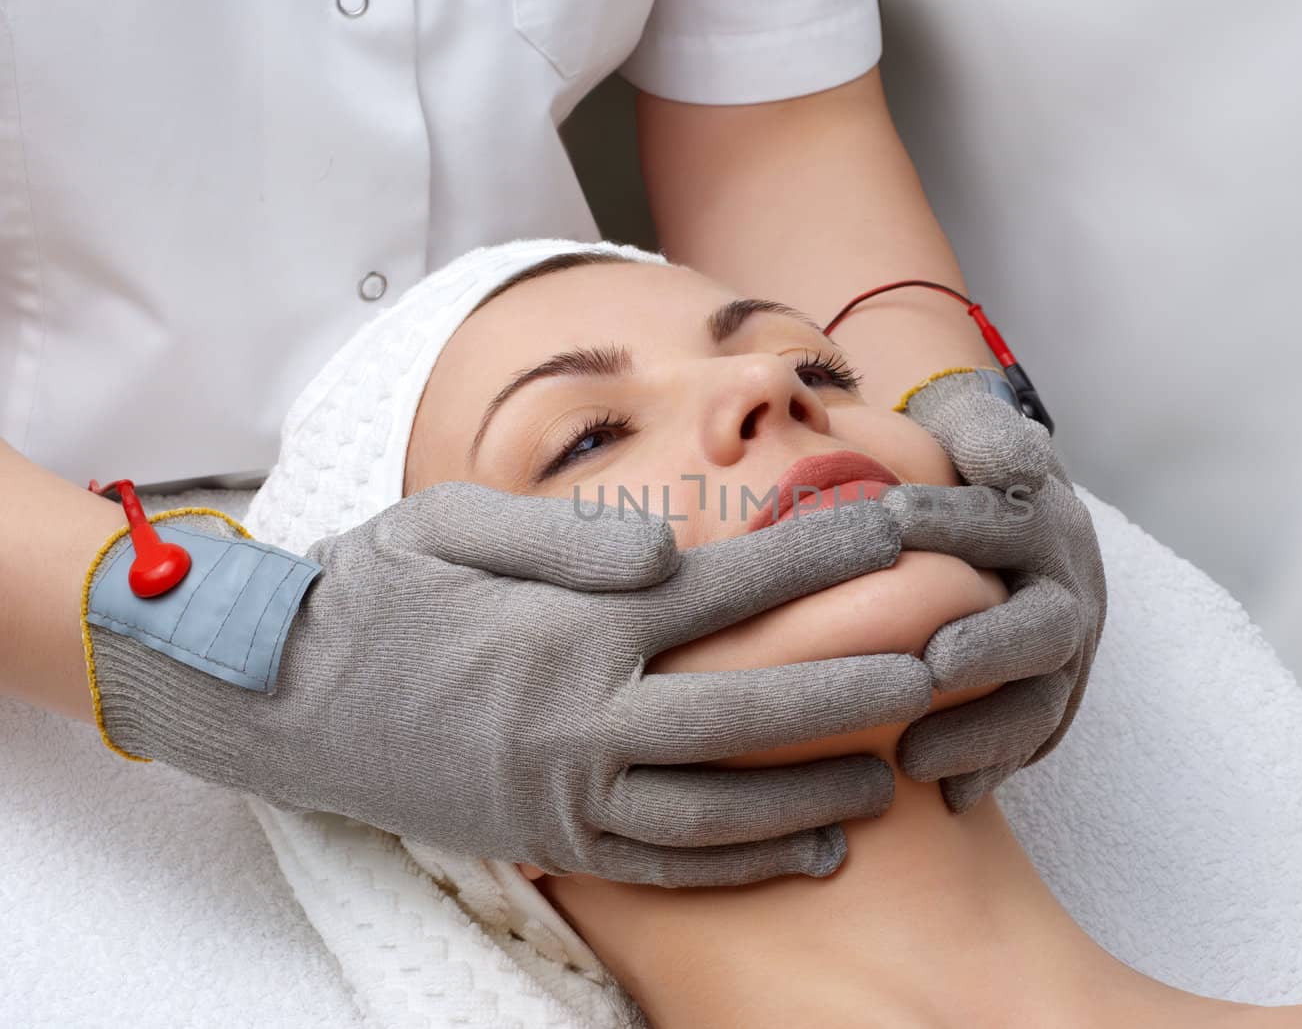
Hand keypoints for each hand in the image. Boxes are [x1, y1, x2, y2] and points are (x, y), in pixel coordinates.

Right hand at [86, 482, 932, 885]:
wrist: (277, 695)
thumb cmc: (375, 592)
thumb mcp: (454, 524)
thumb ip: (568, 533)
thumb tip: (670, 549)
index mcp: (573, 623)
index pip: (729, 587)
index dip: (823, 557)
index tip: (899, 530)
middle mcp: (583, 714)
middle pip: (749, 707)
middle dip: (854, 686)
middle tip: (941, 667)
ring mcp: (567, 789)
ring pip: (719, 803)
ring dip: (816, 789)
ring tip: (897, 777)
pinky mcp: (548, 838)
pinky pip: (665, 861)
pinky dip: (745, 861)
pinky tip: (814, 849)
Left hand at [884, 370, 1105, 811]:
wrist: (993, 497)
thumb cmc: (960, 461)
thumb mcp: (972, 427)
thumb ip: (987, 433)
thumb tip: (1011, 462)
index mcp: (1043, 519)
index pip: (1007, 521)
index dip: (954, 525)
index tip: (889, 521)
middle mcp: (1065, 587)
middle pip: (1044, 626)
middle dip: (991, 647)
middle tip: (933, 666)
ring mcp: (1063, 653)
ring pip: (1040, 702)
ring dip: (981, 733)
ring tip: (911, 760)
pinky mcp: (1047, 700)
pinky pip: (1028, 745)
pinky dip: (989, 771)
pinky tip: (944, 801)